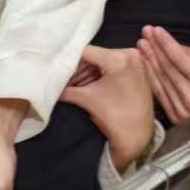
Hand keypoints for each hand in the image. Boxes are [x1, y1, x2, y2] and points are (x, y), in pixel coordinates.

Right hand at [60, 46, 156, 172]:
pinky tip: (88, 84)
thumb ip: (67, 88)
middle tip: (64, 80)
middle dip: (78, 69)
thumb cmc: (114, 117)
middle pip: (95, 56)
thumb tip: (50, 83)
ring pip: (104, 61)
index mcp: (118, 58)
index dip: (69, 61)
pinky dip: (101, 74)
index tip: (57, 69)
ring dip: (89, 72)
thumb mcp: (87, 99)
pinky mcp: (139, 69)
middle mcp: (130, 54)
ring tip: (74, 85)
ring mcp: (136, 61)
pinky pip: (115, 65)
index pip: (86, 52)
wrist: (138, 137)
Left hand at [137, 25, 189, 123]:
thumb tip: (166, 44)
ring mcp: (183, 110)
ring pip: (161, 80)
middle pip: (167, 68)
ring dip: (149, 60)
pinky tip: (145, 63)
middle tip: (145, 32)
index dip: (166, 43)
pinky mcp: (175, 117)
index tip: (156, 30)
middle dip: (154, 48)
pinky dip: (150, 76)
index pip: (179, 58)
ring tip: (142, 45)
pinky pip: (159, 93)